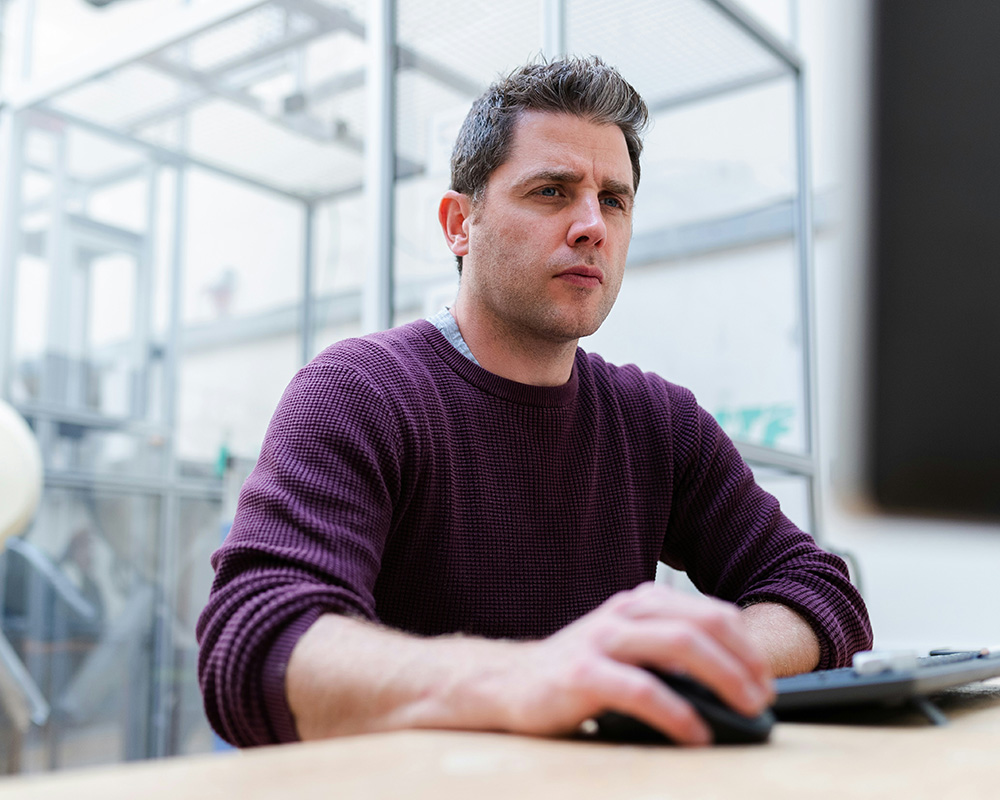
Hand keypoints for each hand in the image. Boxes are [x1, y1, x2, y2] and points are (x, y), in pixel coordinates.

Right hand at [501, 582, 774, 744]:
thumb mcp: (624, 646)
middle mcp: (622, 613)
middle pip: (700, 625)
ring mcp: (601, 641)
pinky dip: (677, 712)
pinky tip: (696, 733)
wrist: (507, 683)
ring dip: (722, 678)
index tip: (766, 678)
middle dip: (742, 661)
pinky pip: (641, 690)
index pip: (709, 612)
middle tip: (763, 696)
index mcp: (638, 603)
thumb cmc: (577, 670)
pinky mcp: (581, 675)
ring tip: (745, 709)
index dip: (746, 644)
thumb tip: (731, 679)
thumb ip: (666, 650)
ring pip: (677, 645)